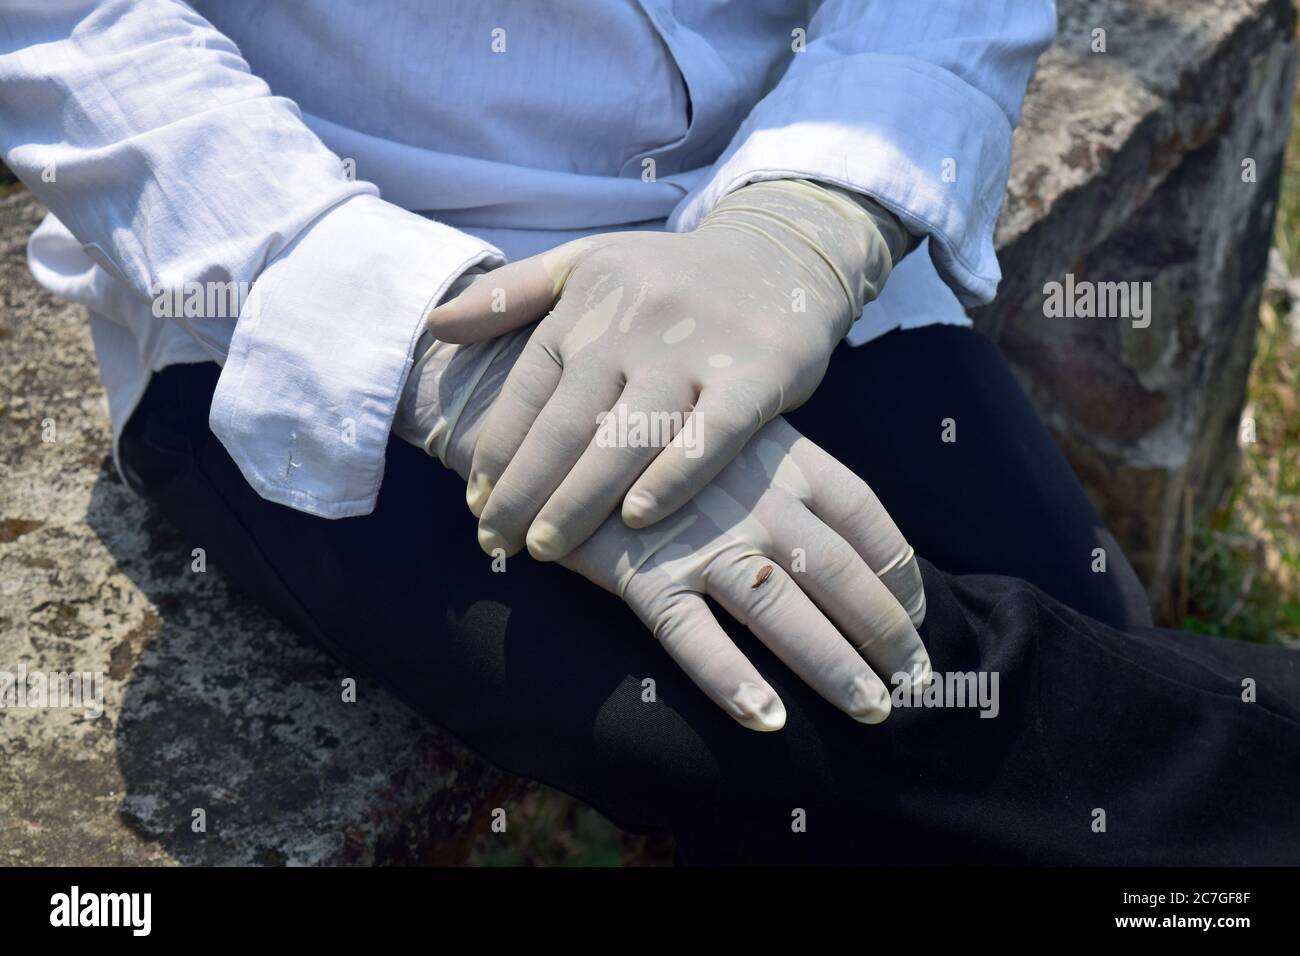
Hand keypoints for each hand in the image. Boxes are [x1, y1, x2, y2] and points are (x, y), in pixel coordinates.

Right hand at [395, 327, 928, 730]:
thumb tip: (829, 528)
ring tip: (873, 710)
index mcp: (783, 454)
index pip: (865, 516)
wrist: (546, 411)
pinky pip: (693, 637)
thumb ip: (777, 471)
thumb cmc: (646, 422)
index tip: (921, 613)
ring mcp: (701, 535)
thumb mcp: (726, 429)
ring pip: (784, 611)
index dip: (900, 570)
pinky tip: (767, 718)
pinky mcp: (643, 569)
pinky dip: (731, 679)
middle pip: (841, 573)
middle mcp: (755, 497)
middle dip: (887, 632)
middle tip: (919, 683)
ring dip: (835, 665)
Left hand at [425, 179, 908, 560]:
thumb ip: (509, 296)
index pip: (526, 390)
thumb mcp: (585, 264)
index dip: (496, 451)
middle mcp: (634, 326)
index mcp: (586, 305)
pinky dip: (673, 476)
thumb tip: (433, 327)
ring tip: (548, 549)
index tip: (477, 502)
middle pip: (566, 423)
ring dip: (580, 497)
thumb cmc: (670, 273)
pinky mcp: (756, 373)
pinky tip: (637, 517)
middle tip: (497, 543)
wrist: (784, 252)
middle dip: (524, 491)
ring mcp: (695, 351)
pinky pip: (711, 434)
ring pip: (627, 435)